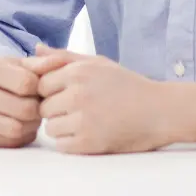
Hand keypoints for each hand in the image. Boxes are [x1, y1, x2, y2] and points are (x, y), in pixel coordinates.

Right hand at [0, 57, 42, 147]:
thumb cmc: (6, 78)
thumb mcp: (20, 65)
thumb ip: (42, 63)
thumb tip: (62, 62)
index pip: (26, 83)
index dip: (40, 87)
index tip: (38, 86)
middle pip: (25, 109)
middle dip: (37, 108)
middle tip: (36, 104)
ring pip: (18, 128)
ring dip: (31, 124)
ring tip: (29, 115)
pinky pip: (11, 142)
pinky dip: (21, 136)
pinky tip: (18, 124)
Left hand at [25, 43, 170, 153]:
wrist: (159, 110)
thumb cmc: (126, 84)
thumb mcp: (96, 62)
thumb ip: (63, 56)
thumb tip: (36, 50)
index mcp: (77, 72)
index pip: (40, 84)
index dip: (48, 91)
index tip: (61, 94)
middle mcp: (78, 94)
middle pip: (43, 107)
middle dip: (53, 110)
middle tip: (72, 110)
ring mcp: (84, 119)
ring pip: (50, 127)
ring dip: (60, 127)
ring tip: (79, 122)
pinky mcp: (91, 142)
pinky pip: (62, 145)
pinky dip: (69, 143)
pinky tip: (84, 134)